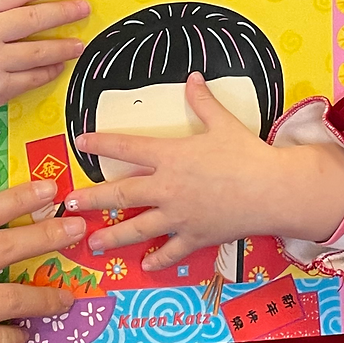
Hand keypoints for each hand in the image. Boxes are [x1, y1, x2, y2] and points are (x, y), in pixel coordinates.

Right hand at [0, 178, 85, 342]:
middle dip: (42, 237)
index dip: (17, 199)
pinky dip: (14, 336)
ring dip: (42, 297)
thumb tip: (0, 230)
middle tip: (75, 230)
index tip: (49, 189)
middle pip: (0, 248)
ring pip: (7, 297)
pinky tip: (23, 334)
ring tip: (65, 298)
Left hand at [66, 73, 343, 269]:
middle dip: (92, 199)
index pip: (127, 147)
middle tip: (69, 205)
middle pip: (121, 195)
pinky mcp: (195, 237)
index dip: (100, 142)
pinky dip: (157, 259)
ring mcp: (179, 217)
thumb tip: (193, 77)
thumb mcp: (223, 123)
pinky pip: (170, 251)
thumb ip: (203, 101)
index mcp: (171, 156)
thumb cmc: (247, 154)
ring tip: (92, 244)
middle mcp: (168, 188)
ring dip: (112, 237)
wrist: (274, 190)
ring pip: (137, 229)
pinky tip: (144, 265)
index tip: (79, 142)